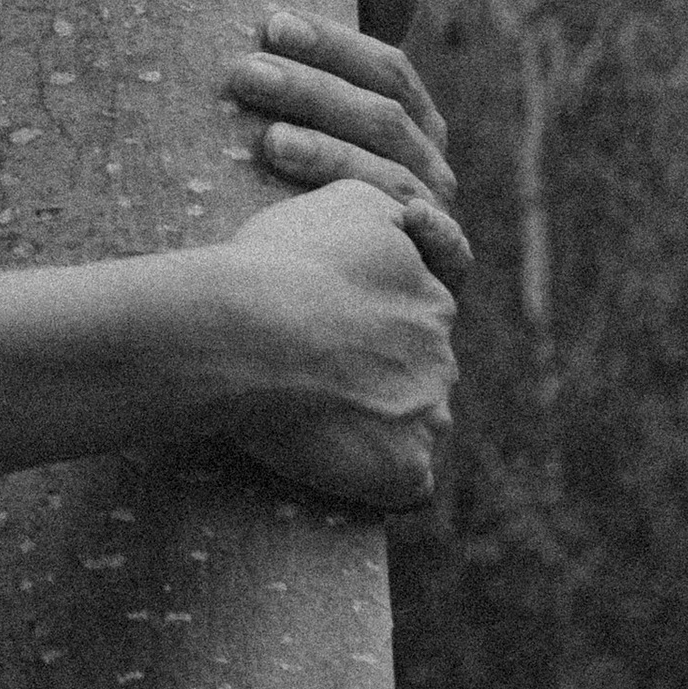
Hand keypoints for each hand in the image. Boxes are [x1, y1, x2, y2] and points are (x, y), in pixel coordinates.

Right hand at [209, 177, 457, 515]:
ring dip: (376, 427)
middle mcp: (442, 356)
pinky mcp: (405, 470)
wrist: (245, 328)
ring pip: (412, 427)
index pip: (420, 317)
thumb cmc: (279, 263)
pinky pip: (404, 486)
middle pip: (418, 374)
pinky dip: (375, 478)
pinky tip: (332, 462)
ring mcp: (428, 416)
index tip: (327, 327)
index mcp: (433, 298)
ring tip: (309, 419)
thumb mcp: (345, 202)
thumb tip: (415, 221)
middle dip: (378, 376)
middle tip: (308, 375)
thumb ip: (390, 212)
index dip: (372, 325)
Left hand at [221, 0, 470, 290]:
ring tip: (270, 142)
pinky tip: (400, 219)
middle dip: (314, 92)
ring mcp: (431, 222)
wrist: (316, 297)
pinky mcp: (432, 278)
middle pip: (382, 120)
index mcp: (410, 121)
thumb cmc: (309, 181)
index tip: (270, 23)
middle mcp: (428, 168)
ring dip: (334, 158)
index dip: (332, 44)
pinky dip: (432, 237)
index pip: (385, 69)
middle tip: (246, 74)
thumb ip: (355, 43)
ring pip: (392, 181)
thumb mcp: (326, 111)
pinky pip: (448, 257)